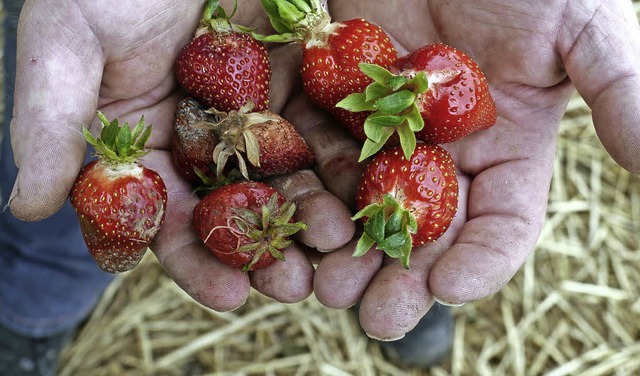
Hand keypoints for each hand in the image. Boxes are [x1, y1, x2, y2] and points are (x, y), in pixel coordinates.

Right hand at [7, 0, 353, 308]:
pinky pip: (321, 127)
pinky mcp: (293, 82)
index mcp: (146, 146)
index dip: (196, 260)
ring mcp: (252, 113)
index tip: (229, 295)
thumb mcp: (66, 44)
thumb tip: (27, 206)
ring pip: (286, 176)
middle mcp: (202, 140)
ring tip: (339, 243)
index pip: (169, 219)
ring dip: (312, 214)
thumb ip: (52, 125)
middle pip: (236, 209)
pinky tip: (361, 189)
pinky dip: (341, 159)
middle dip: (264, 251)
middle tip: (295, 285)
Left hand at [303, 0, 639, 339]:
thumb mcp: (579, 28)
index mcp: (505, 147)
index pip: (499, 225)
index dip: (481, 262)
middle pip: (423, 232)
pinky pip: (316, 154)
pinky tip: (291, 221)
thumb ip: (619, 93)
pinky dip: (305, 190)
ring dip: (345, 249)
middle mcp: (443, 151)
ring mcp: (384, 130)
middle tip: (375, 316)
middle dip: (401, 277)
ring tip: (326, 285)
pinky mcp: (334, 103)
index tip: (451, 288)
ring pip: (362, 204)